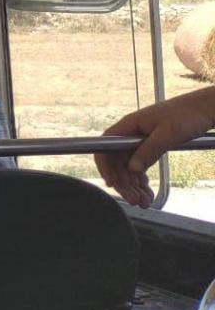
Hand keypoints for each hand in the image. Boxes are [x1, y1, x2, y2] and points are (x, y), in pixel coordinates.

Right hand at [96, 88, 214, 207]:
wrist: (208, 107)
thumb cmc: (189, 114)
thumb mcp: (168, 133)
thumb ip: (149, 151)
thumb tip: (132, 169)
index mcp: (130, 125)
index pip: (105, 146)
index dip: (105, 166)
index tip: (112, 183)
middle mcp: (131, 134)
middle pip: (117, 162)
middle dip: (124, 183)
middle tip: (134, 200)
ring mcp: (141, 141)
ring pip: (129, 167)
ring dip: (133, 185)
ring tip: (143, 202)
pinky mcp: (151, 147)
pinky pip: (141, 166)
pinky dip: (142, 181)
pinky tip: (147, 192)